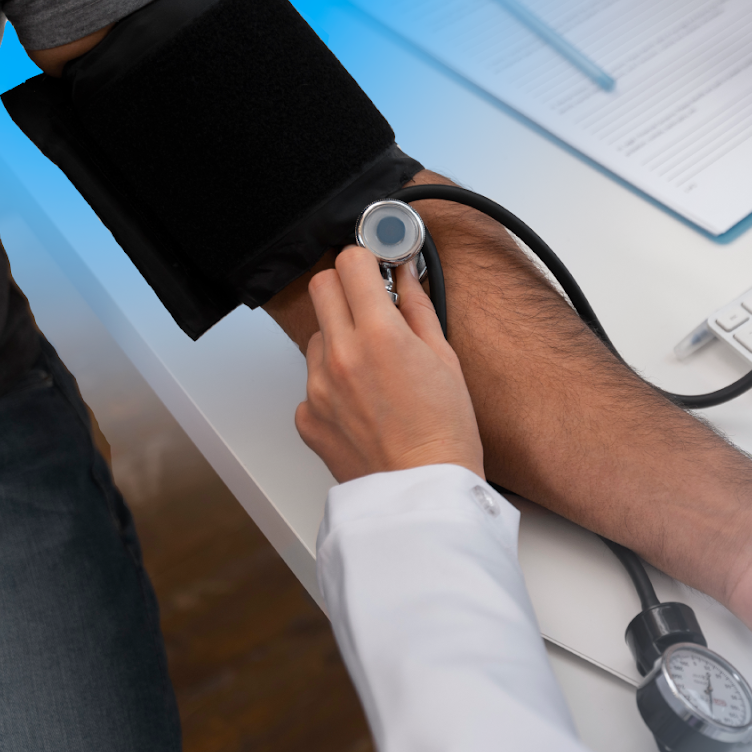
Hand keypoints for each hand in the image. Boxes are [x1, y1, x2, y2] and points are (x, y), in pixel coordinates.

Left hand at [295, 247, 484, 481]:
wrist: (424, 491)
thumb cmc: (445, 435)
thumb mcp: (445, 359)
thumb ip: (417, 309)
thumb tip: (405, 276)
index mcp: (379, 336)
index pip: (350, 263)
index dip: (366, 260)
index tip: (377, 269)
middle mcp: (340, 356)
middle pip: (322, 287)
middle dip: (346, 289)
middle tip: (372, 308)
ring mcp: (317, 388)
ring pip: (316, 336)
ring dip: (339, 339)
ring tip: (375, 372)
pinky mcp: (307, 416)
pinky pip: (311, 382)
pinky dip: (333, 384)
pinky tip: (364, 404)